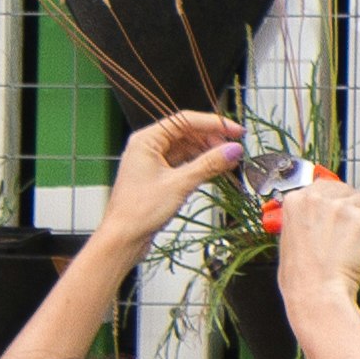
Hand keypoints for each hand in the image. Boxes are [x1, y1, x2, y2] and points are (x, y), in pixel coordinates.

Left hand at [101, 114, 243, 246]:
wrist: (123, 238)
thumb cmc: (139, 211)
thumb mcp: (179, 184)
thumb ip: (208, 164)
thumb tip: (233, 150)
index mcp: (146, 140)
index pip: (185, 120)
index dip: (213, 124)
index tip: (235, 131)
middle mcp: (148, 147)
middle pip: (187, 133)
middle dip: (212, 139)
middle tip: (234, 149)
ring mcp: (153, 162)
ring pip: (187, 148)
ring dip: (208, 153)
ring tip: (229, 161)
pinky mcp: (159, 177)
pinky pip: (184, 163)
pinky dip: (201, 165)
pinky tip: (216, 171)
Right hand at [269, 174, 359, 305]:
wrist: (317, 291)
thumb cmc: (301, 277)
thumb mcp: (287, 240)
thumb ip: (301, 221)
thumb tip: (314, 218)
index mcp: (295, 202)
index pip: (323, 185)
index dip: (336, 197)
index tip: (342, 206)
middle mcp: (317, 199)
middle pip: (346, 190)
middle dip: (354, 205)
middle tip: (356, 222)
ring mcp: (341, 208)